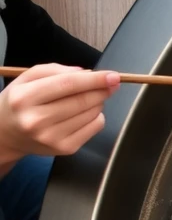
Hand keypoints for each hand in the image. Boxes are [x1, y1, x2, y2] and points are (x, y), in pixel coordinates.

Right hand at [0, 64, 118, 168]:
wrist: (7, 134)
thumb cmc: (20, 103)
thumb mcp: (26, 79)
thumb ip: (54, 70)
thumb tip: (85, 73)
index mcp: (25, 98)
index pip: (67, 85)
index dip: (94, 79)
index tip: (113, 76)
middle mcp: (36, 120)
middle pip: (82, 101)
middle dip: (102, 90)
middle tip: (111, 84)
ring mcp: (52, 137)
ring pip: (92, 114)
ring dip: (98, 102)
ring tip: (88, 98)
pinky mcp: (65, 149)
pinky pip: (95, 128)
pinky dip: (97, 117)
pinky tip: (85, 113)